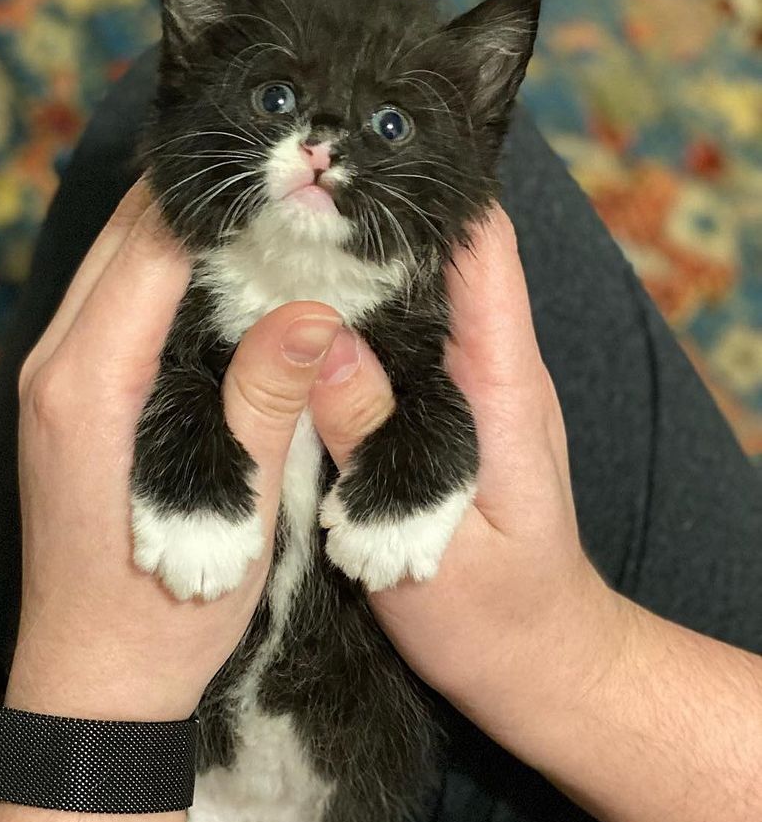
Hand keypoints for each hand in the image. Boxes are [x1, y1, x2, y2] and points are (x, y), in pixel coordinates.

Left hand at [8, 179, 341, 721]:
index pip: (151, 250)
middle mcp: (54, 368)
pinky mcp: (64, 400)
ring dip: (176, 228)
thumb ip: (265, 403)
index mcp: (89, 386)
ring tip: (255, 202)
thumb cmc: (163, 613)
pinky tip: (215, 270)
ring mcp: (50, 382)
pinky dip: (158, 270)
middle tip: (276, 168)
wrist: (91, 683)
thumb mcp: (231, 512)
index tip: (281, 167)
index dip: (216, 198)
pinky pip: (107, 304)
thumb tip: (315, 312)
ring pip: (112, 265)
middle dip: (196, 195)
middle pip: (123, 240)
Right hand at [309, 204, 622, 749]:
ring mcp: (470, 389)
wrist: (539, 661)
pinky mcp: (446, 414)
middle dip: (377, 217)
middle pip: (445, 256)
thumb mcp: (426, 538)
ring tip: (280, 230)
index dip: (433, 192)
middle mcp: (490, 370)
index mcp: (501, 384)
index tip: (359, 160)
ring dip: (360, 262)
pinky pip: (402, 342)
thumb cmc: (494, 616)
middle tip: (289, 188)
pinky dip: (357, 317)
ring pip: (418, 295)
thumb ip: (379, 444)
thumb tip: (322, 346)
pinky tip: (299, 315)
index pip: (483, 252)